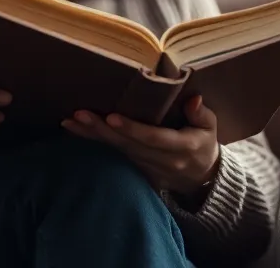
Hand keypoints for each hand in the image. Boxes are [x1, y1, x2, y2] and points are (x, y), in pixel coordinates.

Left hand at [62, 95, 220, 196]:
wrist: (201, 180)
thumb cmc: (203, 145)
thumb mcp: (211, 129)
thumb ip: (202, 114)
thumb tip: (193, 99)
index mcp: (181, 148)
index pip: (153, 138)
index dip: (132, 129)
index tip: (112, 117)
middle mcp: (161, 160)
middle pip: (127, 145)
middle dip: (102, 130)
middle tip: (79, 114)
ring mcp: (146, 167)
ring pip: (115, 151)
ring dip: (91, 136)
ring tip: (69, 121)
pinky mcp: (135, 169)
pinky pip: (112, 155)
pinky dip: (92, 143)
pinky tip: (73, 130)